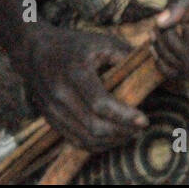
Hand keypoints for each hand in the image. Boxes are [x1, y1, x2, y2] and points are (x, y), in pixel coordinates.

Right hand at [18, 24, 146, 151]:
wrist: (35, 51)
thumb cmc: (75, 45)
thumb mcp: (101, 42)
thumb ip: (126, 56)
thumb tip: (154, 70)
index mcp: (75, 73)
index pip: (101, 104)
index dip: (124, 116)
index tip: (144, 120)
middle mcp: (60, 94)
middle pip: (93, 126)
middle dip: (121, 132)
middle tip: (140, 128)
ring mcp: (53, 110)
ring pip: (84, 138)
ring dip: (111, 141)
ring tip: (130, 134)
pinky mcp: (50, 120)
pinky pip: (74, 141)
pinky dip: (96, 144)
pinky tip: (112, 137)